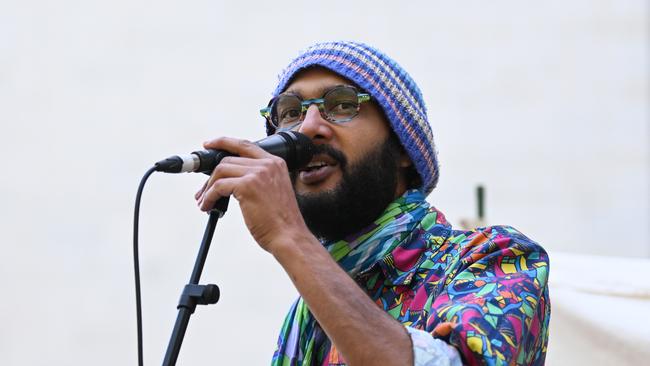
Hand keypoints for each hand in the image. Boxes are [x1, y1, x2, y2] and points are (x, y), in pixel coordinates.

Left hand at [195, 137, 309, 253]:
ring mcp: (257, 173)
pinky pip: (218, 186)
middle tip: (203, 192)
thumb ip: (258, 178)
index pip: (245, 145)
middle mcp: (267, 164)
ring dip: (208, 188)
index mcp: (275, 163)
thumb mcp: (273, 191)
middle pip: (228, 159)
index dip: (224, 142)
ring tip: (205, 202)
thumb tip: (229, 178)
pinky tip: (208, 206)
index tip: (210, 144)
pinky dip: (209, 197)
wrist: (289, 236)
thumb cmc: (280, 221)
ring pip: (220, 171)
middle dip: (211, 176)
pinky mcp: (247, 186)